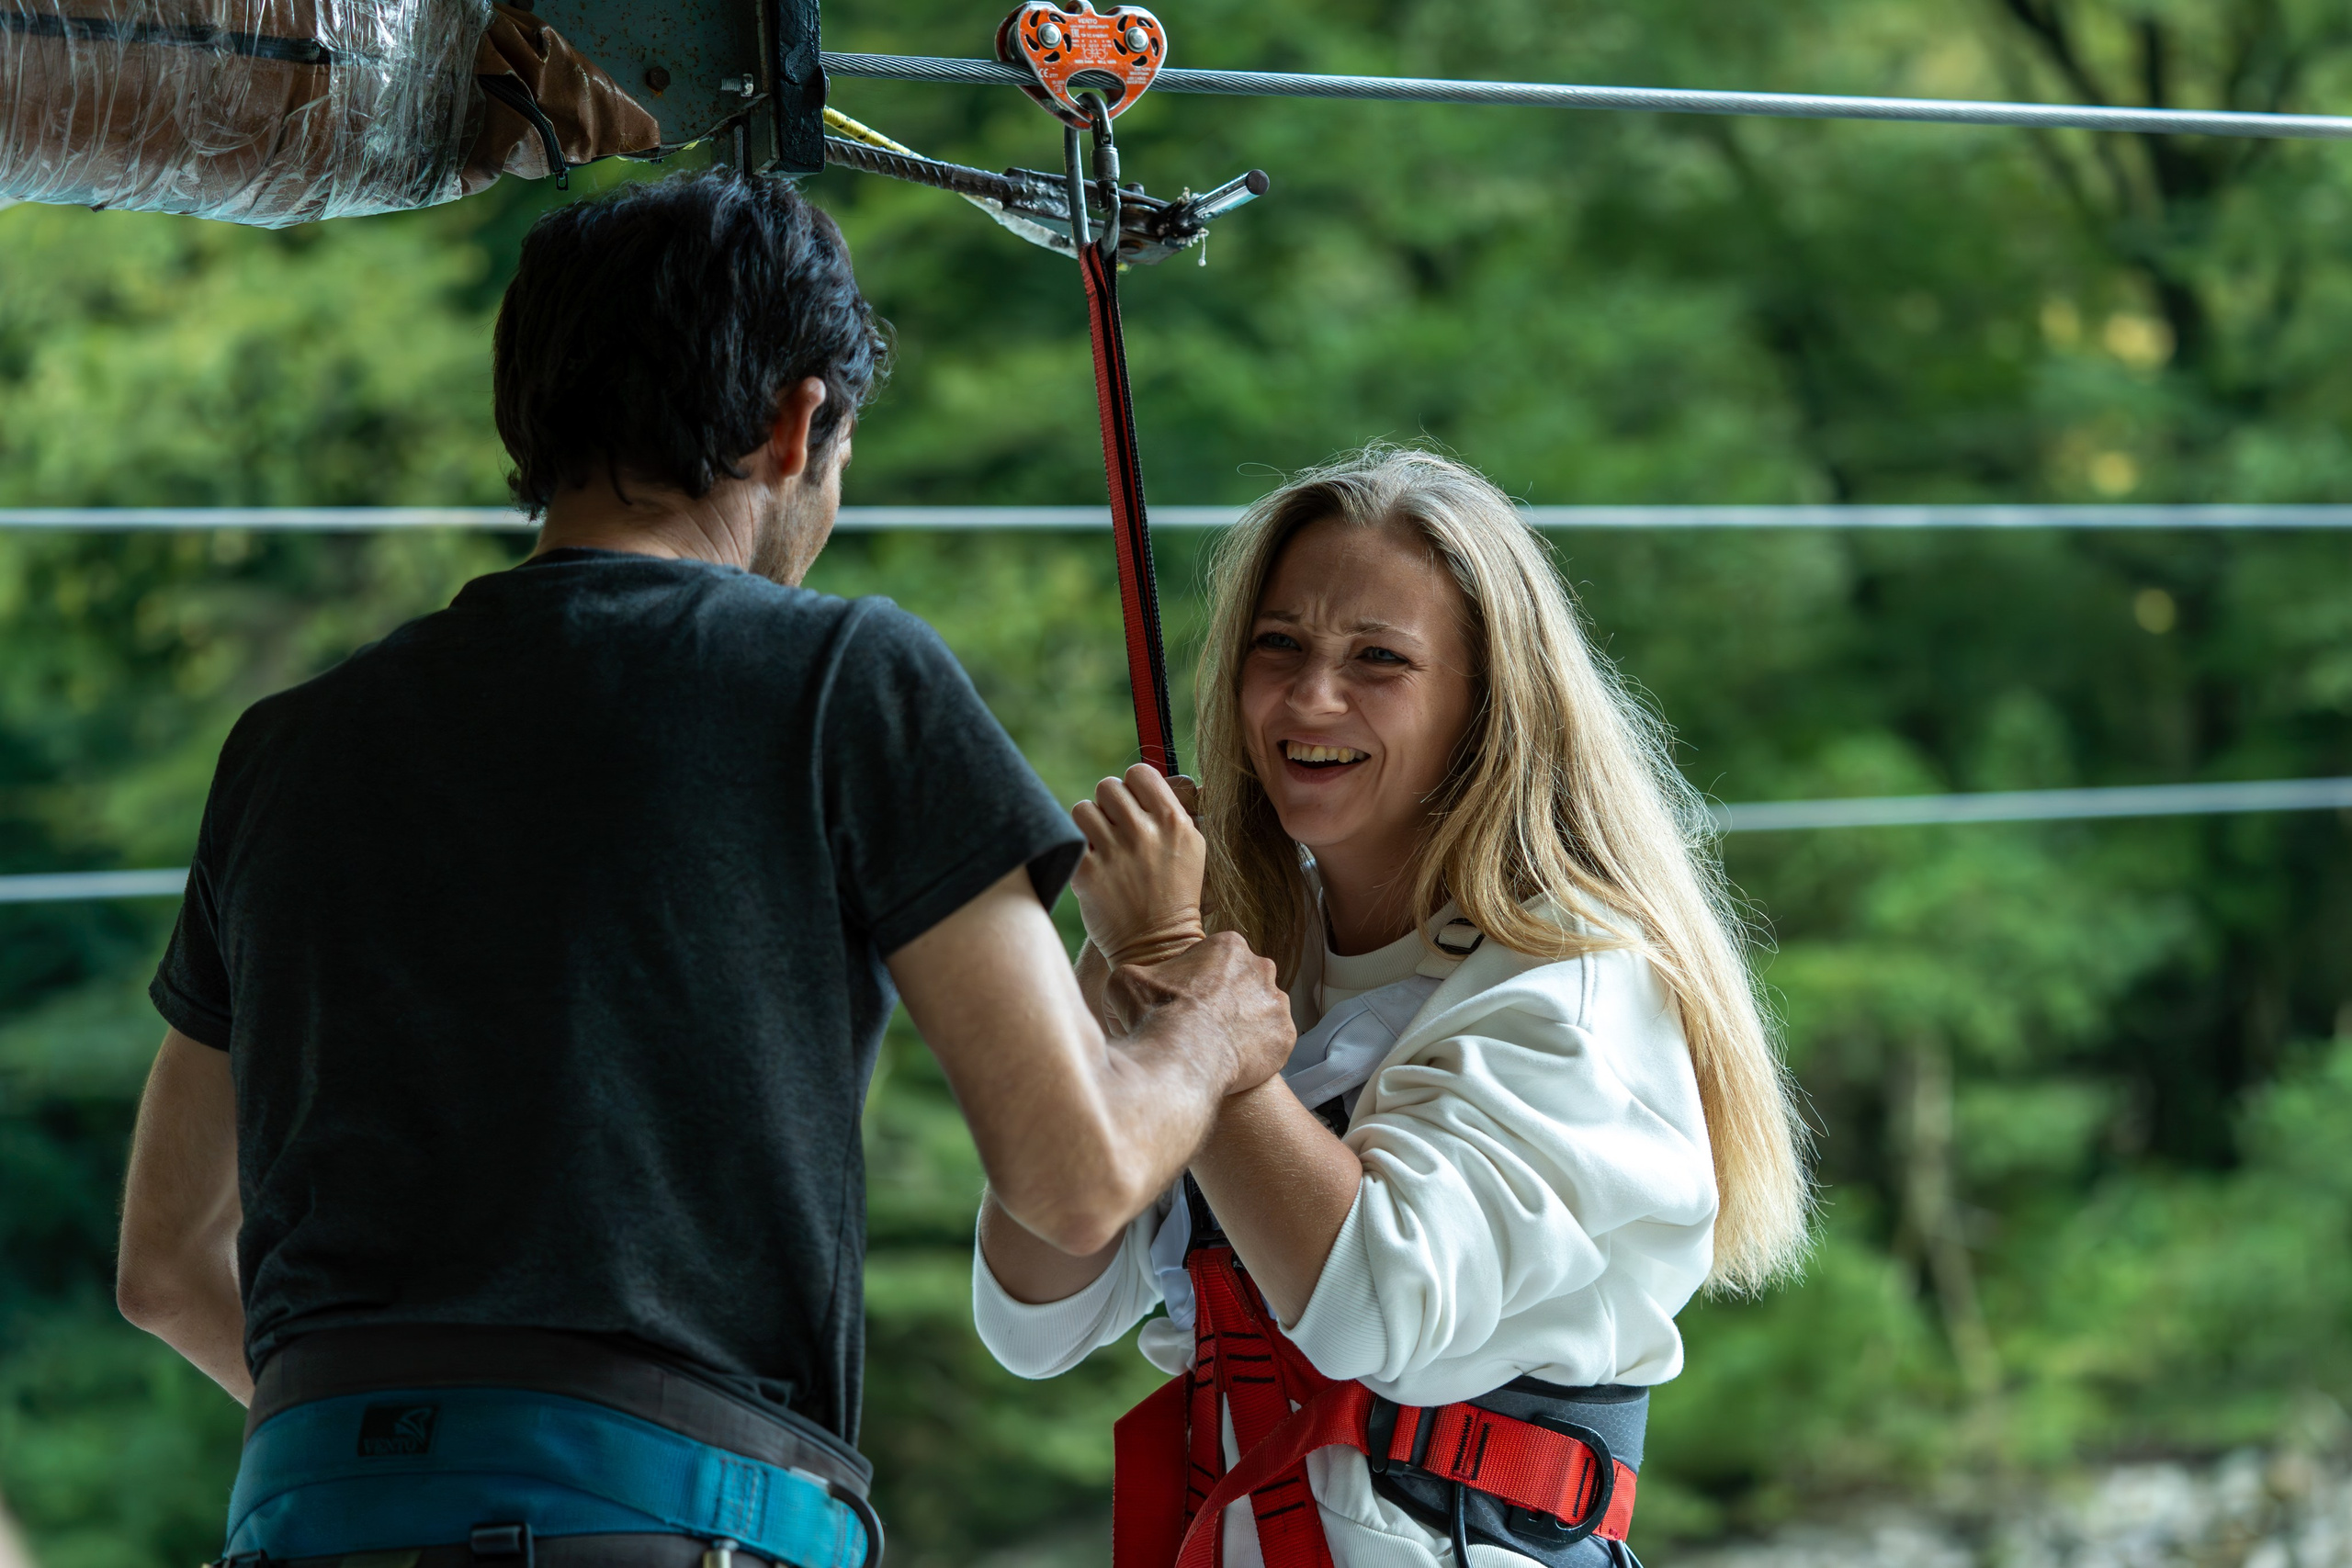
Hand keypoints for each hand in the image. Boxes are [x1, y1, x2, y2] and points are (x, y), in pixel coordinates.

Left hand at [1071, 765, 1206, 969]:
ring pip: (1083, 808)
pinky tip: (1092, 863)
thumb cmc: (1175, 893)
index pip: (1139, 773)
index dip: (1133, 786)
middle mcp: (1143, 833)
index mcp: (1173, 822)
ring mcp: (1114, 853)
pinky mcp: (1087, 874)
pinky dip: (1079, 848)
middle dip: (1109, 805)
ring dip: (1090, 823)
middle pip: (1108, 786)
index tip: (1133, 805)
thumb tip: (1144, 780)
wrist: (1158, 946)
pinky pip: (1071, 837)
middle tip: (1116, 828)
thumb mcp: (1191, 847)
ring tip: (1101, 844)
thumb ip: (1170, 810)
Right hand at [1107, 931, 1294, 1094]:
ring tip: (1219, 1046)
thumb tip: (1135, 985)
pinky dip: (1257, 1052)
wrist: (1182, 1057)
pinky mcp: (1285, 1036)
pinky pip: (1273, 1042)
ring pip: (1262, 1011)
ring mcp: (1277, 1003)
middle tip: (1205, 1023)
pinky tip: (1234, 1062)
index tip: (1188, 999)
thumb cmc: (1154, 1014)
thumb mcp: (1128, 980)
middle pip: (1245, 981)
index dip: (1201, 980)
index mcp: (1228, 946)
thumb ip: (1140, 974)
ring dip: (1245, 1025)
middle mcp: (1261, 968)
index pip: (1219, 958)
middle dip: (1228, 999)